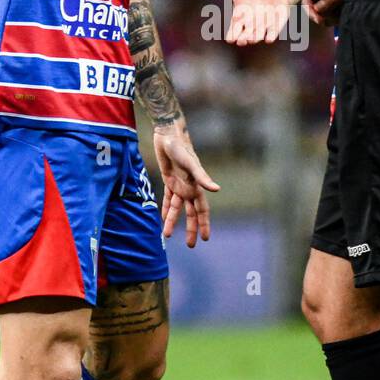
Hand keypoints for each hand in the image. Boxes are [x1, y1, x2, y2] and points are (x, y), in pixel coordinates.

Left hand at [153, 126, 219, 247]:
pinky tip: (163, 218)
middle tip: (191, 245)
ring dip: (173, 221)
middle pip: (191, 213)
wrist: (168, 134)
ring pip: (177, 208)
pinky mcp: (168, 180)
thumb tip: (217, 189)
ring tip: (168, 235)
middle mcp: (189, 188)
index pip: (202, 210)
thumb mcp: (192, 163)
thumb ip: (203, 177)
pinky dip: (165, 209)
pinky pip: (167, 198)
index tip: (206, 238)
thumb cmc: (181, 147)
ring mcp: (179, 185)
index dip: (205, 224)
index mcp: (197, 186)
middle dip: (192, 228)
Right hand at [191, 0, 293, 45]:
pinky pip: (273, 32)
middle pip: (245, 35)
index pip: (233, 30)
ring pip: (258, 35)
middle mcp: (250, 25)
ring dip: (256, 36)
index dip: (233, 34)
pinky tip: (269, 39)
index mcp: (239, 19)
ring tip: (253, 38)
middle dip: (244, 37)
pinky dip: (271, 35)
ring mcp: (263, 25)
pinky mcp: (276, 24)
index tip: (231, 38)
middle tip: (242, 39)